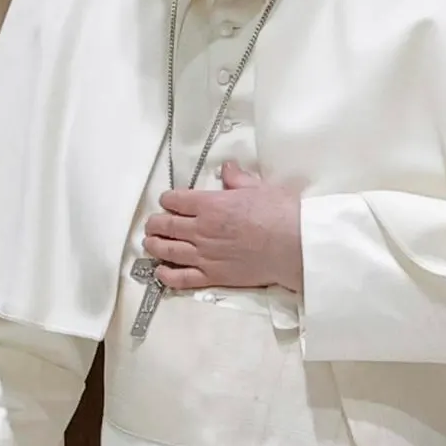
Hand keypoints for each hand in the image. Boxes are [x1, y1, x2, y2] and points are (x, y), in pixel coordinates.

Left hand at [143, 161, 303, 292]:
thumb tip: (227, 168)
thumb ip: (238, 179)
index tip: (168, 201)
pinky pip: (181, 278)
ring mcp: (205, 255)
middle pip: (166, 225)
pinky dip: (167, 275)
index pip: (175, 200)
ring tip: (150, 244)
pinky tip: (161, 272)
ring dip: (154, 246)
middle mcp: (201, 229)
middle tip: (153, 223)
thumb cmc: (281, 213)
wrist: (295, 245)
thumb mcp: (259, 187)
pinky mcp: (213, 277)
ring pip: (168, 250)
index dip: (168, 200)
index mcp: (210, 204)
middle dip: (155, 223)